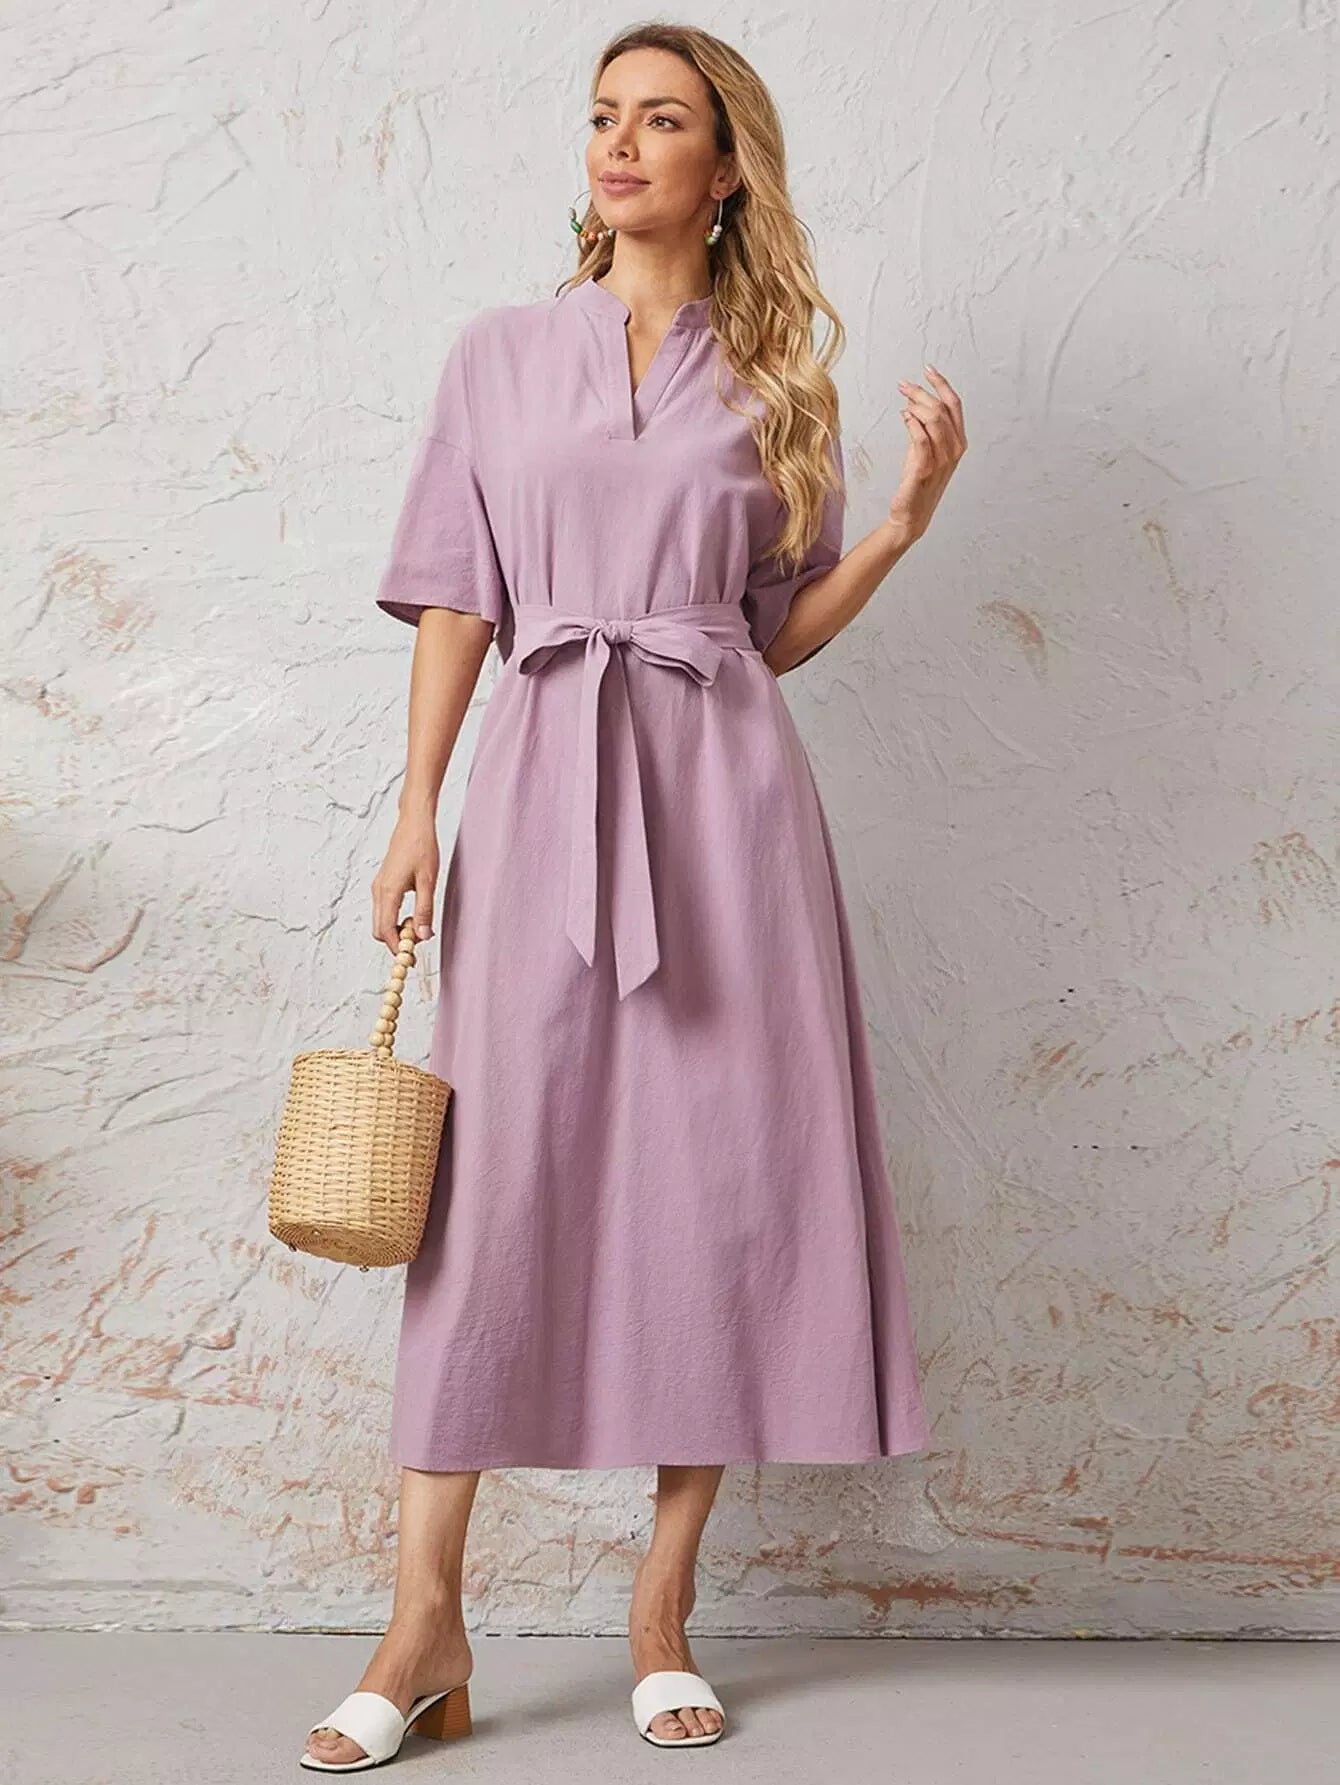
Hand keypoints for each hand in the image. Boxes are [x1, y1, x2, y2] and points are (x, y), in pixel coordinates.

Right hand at [371, 812, 439, 952]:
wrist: (414, 822)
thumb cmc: (422, 847)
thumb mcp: (428, 881)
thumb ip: (424, 910)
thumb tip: (423, 936)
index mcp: (387, 892)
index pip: (385, 931)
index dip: (397, 948)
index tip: (411, 959)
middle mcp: (378, 891)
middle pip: (379, 930)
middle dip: (397, 941)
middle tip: (419, 942)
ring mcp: (378, 887)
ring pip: (381, 920)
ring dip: (397, 929)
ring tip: (420, 924)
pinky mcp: (382, 883)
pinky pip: (384, 909)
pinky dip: (396, 918)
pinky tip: (414, 913)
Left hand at [888, 364, 966, 543]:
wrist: (911, 515)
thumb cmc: (917, 483)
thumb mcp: (924, 450)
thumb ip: (923, 428)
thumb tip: (912, 404)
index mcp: (958, 442)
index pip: (954, 405)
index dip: (942, 384)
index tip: (928, 369)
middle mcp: (954, 450)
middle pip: (942, 409)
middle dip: (922, 391)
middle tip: (904, 385)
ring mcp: (941, 461)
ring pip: (933, 420)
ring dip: (916, 405)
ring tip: (902, 401)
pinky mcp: (924, 471)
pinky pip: (921, 439)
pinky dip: (913, 424)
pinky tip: (904, 417)